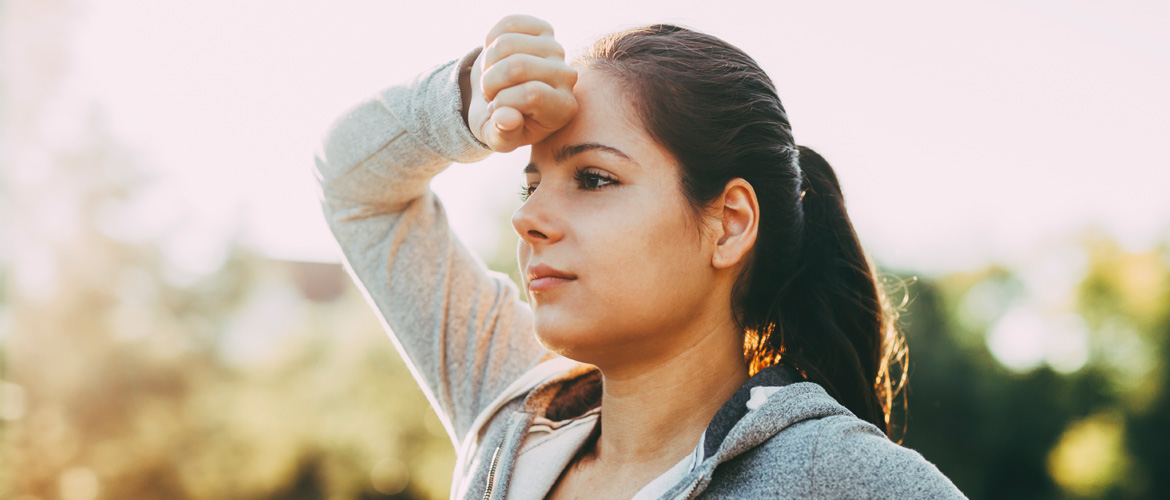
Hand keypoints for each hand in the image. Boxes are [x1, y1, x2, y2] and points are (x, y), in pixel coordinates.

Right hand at [464, 15, 577, 152]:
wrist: (499, 97)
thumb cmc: (502, 122)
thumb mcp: (499, 138)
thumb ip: (502, 135)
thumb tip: (507, 119)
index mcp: (563, 110)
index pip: (531, 94)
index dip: (502, 101)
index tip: (497, 111)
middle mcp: (567, 78)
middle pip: (517, 66)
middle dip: (490, 81)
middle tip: (491, 94)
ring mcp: (556, 51)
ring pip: (507, 44)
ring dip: (488, 63)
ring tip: (493, 77)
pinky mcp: (544, 29)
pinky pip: (508, 24)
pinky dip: (490, 40)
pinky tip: (497, 57)